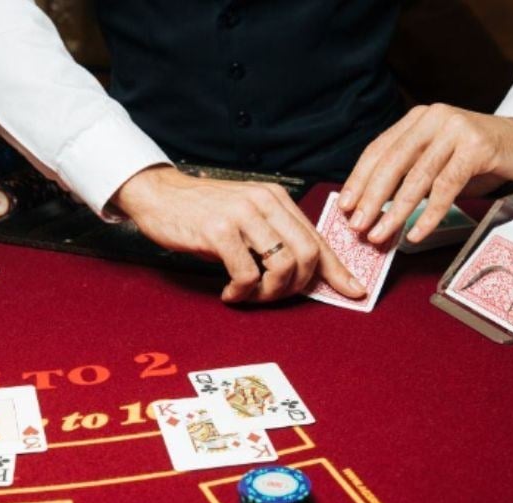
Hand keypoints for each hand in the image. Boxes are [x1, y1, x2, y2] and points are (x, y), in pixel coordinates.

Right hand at [113, 166, 365, 302]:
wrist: (159, 196)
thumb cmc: (202, 212)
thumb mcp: (246, 217)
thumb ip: (274, 237)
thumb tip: (305, 273)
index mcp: (277, 198)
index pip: (318, 238)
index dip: (337, 270)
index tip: (353, 292)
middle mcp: (265, 202)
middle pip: (307, 255)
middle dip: (295, 287)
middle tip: (272, 296)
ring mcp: (242, 215)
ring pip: (281, 266)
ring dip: (268, 293)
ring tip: (248, 294)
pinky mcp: (219, 231)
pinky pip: (247, 274)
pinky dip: (242, 292)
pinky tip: (229, 291)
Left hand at [338, 104, 512, 244]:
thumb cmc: (479, 155)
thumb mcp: (439, 158)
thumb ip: (411, 172)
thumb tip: (374, 206)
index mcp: (417, 120)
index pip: (379, 150)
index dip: (359, 179)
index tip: (345, 206)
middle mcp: (433, 118)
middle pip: (392, 163)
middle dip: (371, 199)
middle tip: (358, 226)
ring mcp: (456, 130)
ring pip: (417, 177)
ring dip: (396, 211)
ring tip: (381, 235)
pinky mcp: (477, 147)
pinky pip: (446, 186)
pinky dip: (429, 214)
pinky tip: (416, 232)